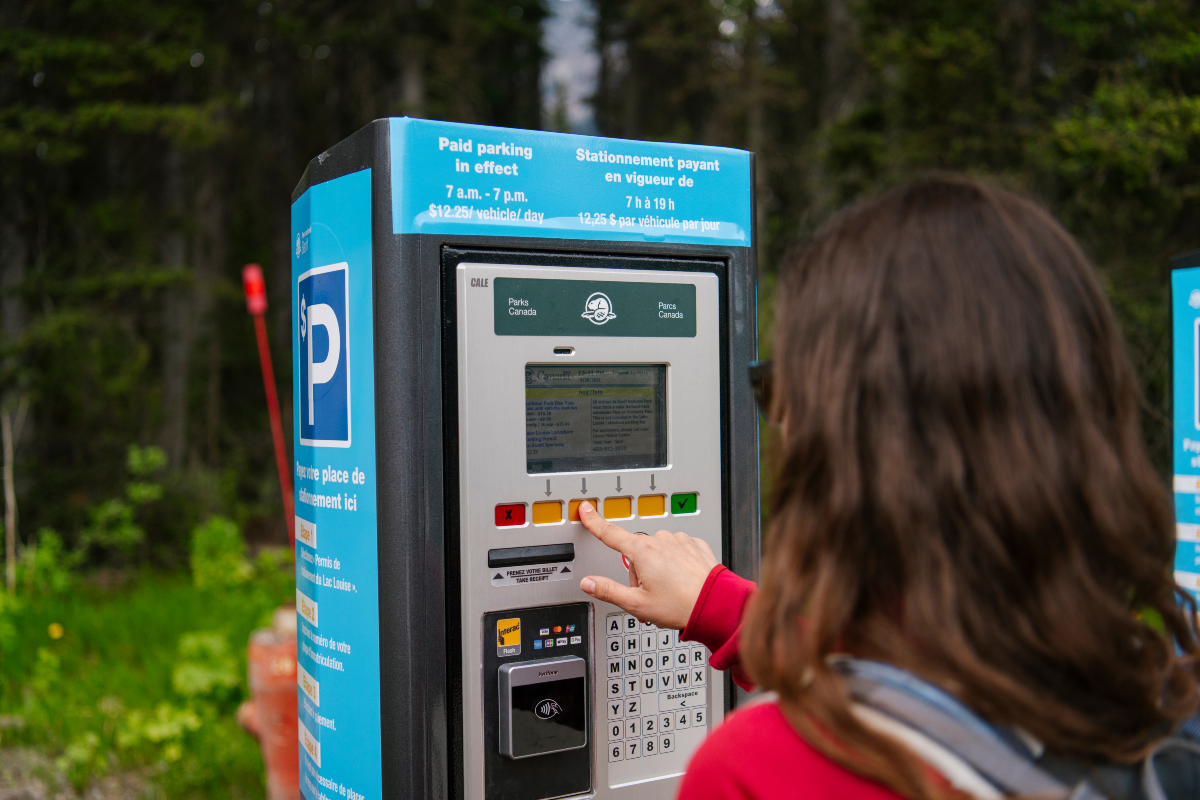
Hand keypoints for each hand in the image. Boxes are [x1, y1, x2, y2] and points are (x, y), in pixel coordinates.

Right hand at [576, 500, 718, 629]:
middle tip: (651, 595)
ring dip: (659, 568)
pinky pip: (678, 551)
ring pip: (658, 552)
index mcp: (642, 552)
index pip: (610, 533)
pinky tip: (683, 581)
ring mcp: (679, 541)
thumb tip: (588, 583)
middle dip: (639, 572)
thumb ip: (608, 590)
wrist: (716, 605)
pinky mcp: (695, 545)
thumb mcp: (637, 604)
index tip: (586, 509)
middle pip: (637, 553)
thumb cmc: (680, 606)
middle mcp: (660, 540)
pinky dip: (677, 564)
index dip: (594, 522)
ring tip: (671, 591)